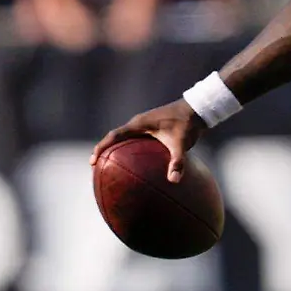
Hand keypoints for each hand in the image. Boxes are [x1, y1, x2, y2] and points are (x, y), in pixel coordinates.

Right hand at [92, 99, 206, 182]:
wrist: (198, 110)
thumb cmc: (188, 124)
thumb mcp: (182, 143)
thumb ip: (178, 162)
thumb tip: (174, 181)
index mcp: (139, 124)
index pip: (113, 136)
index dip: (101, 148)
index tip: (92, 162)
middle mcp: (138, 123)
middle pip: (115, 138)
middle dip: (104, 151)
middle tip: (97, 168)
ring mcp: (144, 126)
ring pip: (124, 139)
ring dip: (116, 151)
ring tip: (110, 168)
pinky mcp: (151, 129)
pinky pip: (135, 141)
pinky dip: (130, 151)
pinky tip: (135, 166)